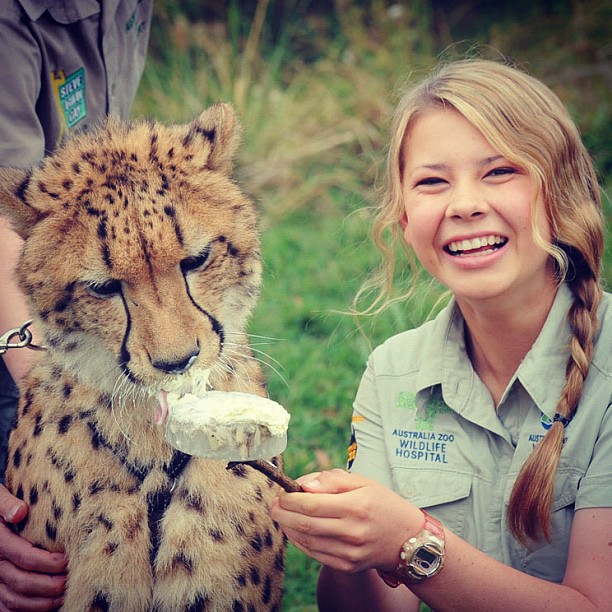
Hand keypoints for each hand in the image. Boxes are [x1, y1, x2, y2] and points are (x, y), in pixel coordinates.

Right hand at [0, 484, 65, 610]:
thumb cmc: (1, 504)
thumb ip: (7, 503)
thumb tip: (20, 512)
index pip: (25, 557)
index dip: (48, 562)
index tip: (67, 559)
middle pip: (22, 582)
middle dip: (49, 584)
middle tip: (71, 580)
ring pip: (15, 599)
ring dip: (41, 602)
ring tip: (65, 594)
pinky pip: (8, 608)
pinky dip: (28, 610)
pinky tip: (49, 604)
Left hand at [270, 469, 423, 572]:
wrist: (407, 539)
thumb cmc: (382, 504)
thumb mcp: (363, 482)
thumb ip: (332, 480)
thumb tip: (304, 485)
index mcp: (356, 506)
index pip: (312, 504)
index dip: (290, 499)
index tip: (280, 492)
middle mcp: (353, 531)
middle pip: (305, 524)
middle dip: (282, 513)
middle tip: (273, 505)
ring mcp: (350, 552)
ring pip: (307, 541)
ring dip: (288, 528)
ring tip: (281, 516)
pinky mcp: (347, 565)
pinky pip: (315, 554)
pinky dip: (299, 542)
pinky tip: (295, 530)